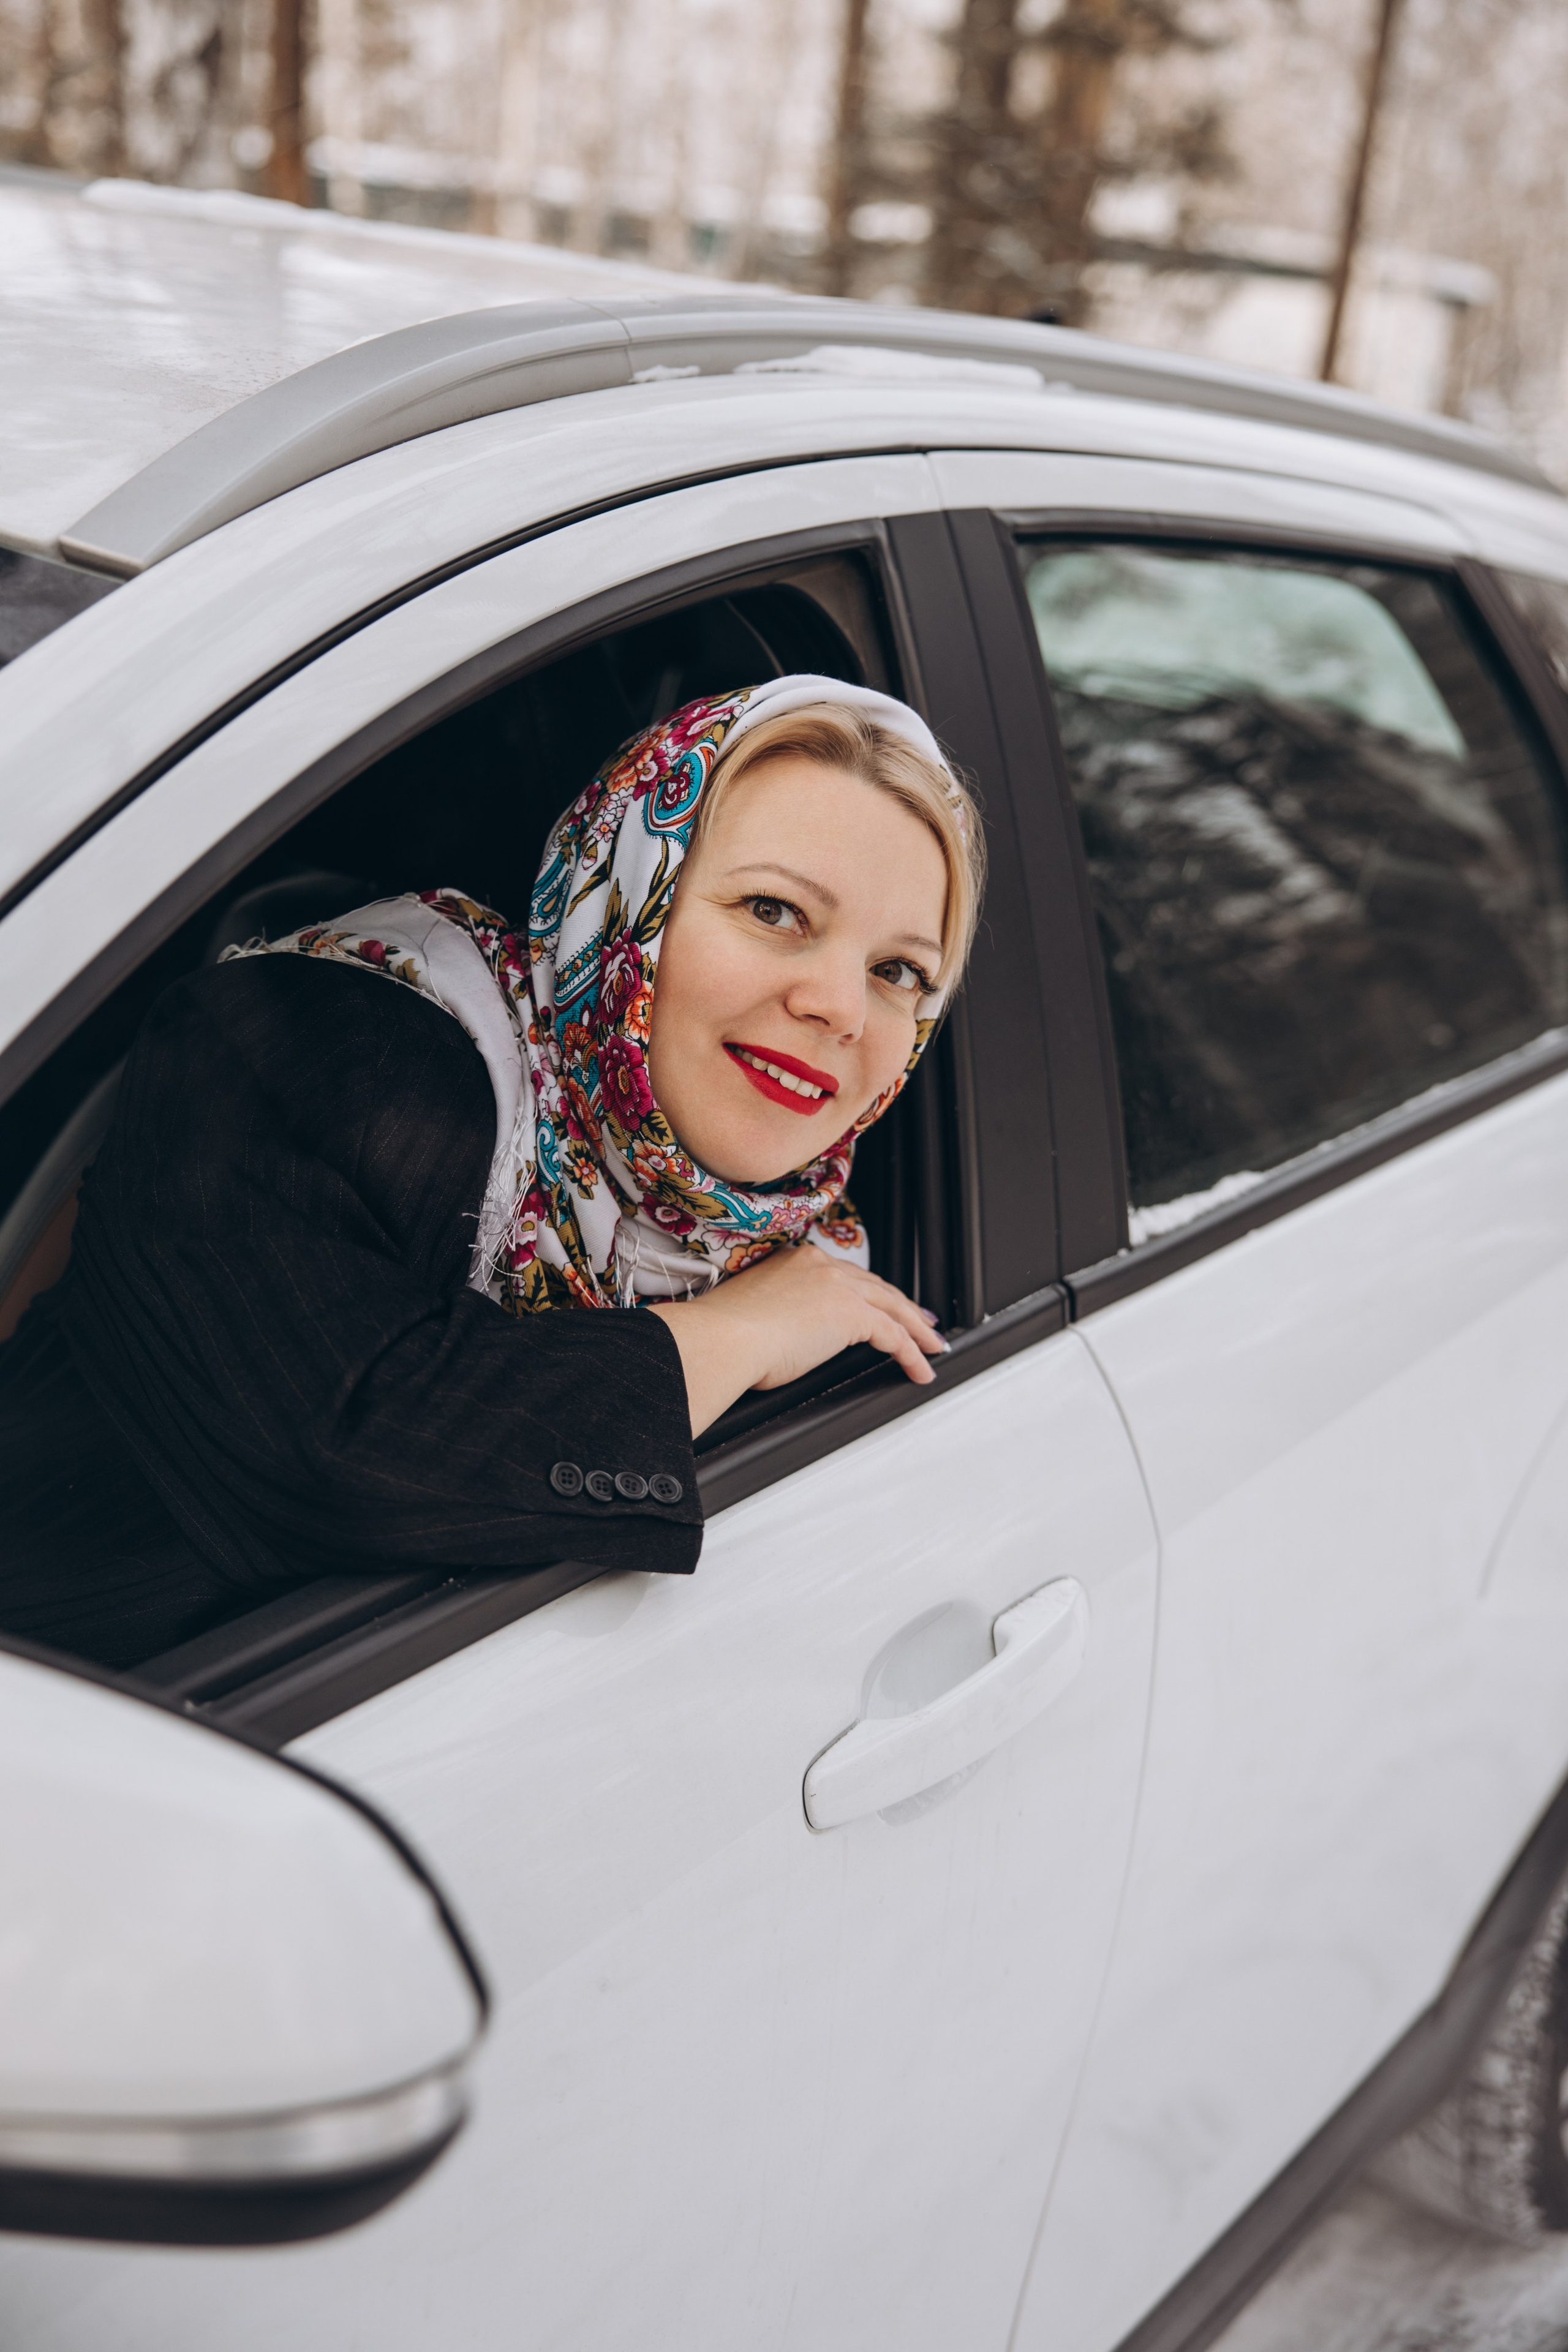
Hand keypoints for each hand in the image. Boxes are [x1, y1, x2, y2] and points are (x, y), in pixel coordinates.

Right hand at [648, 1245, 947, 1436]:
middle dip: (903, 1307)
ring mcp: (838, 1287)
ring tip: (932, 1347)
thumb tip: (790, 1338)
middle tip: (923, 1323)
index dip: (869, 1293)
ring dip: (917, 1330)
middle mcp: (820, 1266)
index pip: (846, 1276)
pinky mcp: (851, 1314)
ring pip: (893, 1306)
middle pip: (875, 1287)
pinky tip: (920, 1368)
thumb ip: (782, 1315)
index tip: (880, 1306)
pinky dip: (912, 1353)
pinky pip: (894, 1335)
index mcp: (796, 1261)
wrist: (722, 1338)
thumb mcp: (756, 1313)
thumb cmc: (724, 1334)